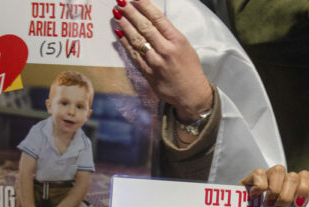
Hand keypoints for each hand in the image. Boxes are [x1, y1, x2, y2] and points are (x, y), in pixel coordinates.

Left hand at [112, 0, 212, 121]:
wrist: (191, 95)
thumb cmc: (190, 70)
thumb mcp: (186, 47)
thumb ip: (169, 35)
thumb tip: (152, 21)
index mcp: (178, 41)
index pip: (158, 19)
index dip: (144, 6)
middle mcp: (166, 50)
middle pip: (145, 27)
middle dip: (131, 13)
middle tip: (120, 2)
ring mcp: (156, 62)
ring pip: (137, 40)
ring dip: (125, 25)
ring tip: (116, 14)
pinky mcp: (148, 73)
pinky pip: (134, 55)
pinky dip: (125, 43)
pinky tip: (119, 33)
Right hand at [239, 165, 308, 206]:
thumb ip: (307, 201)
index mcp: (294, 185)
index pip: (305, 175)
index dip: (304, 189)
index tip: (298, 205)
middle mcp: (283, 178)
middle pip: (292, 176)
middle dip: (287, 195)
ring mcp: (268, 175)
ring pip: (278, 171)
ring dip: (274, 191)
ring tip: (268, 204)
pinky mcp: (253, 177)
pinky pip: (260, 173)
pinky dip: (259, 186)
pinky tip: (256, 196)